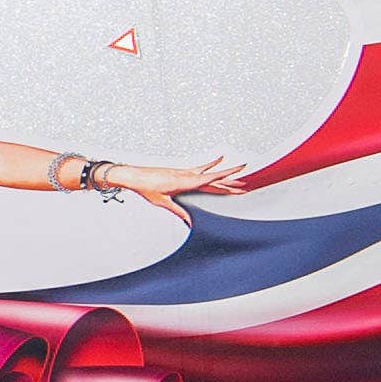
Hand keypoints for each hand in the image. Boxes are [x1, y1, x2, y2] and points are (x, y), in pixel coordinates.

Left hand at [115, 156, 254, 209]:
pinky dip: (211, 164)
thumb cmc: (146, 188)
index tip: (240, 182)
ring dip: (224, 173)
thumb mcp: (162, 203)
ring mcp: (185, 172)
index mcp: (185, 182)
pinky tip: (219, 159)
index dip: (226, 182)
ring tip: (239, 172)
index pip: (211, 181)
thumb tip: (189, 223)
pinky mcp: (181, 171)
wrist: (135, 176)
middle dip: (230, 182)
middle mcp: (187, 175)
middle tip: (246, 184)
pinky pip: (200, 167)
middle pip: (213, 178)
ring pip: (209, 172)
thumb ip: (178, 211)